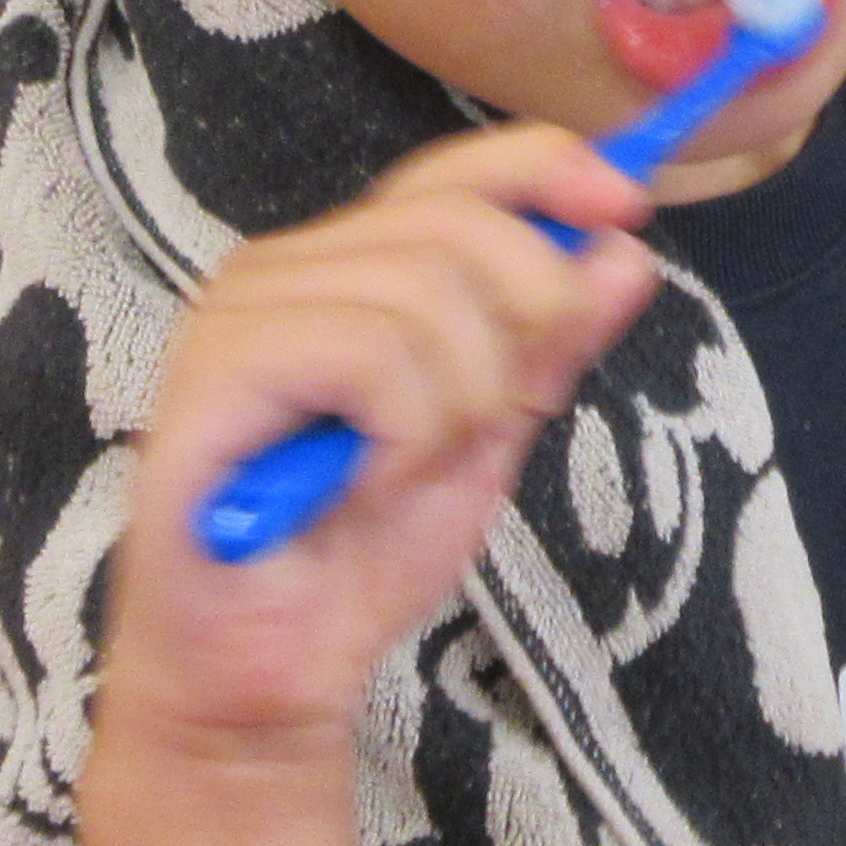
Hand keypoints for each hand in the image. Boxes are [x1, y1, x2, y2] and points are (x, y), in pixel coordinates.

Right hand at [94, 130, 662, 788]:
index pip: (457, 170)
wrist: (271, 675)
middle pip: (458, 223)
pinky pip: (369, 353)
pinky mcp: (217, 368)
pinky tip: (366, 484)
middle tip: (487, 421)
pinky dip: (405, 432)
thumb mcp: (490, 436)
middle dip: (521, 324)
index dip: (549, 170)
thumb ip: (550, 343)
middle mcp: (286, 266)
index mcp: (347, 268)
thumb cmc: (358, 557)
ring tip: (403, 472)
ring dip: (458, 405)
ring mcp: (242, 309)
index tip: (628, 206)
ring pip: (424, 292)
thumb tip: (624, 250)